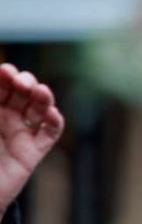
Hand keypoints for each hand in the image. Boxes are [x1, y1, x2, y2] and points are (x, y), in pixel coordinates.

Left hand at [0, 63, 64, 214]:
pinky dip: (54, 122)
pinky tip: (51, 114)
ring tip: (41, 91)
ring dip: (43, 98)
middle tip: (22, 81)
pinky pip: (49, 134)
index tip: (6, 71)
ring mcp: (20, 134)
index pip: (2, 86)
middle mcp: (5, 119)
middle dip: (25, 82)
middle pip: (22, 93)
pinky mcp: (33, 152)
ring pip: (38, 109)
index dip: (6, 75)